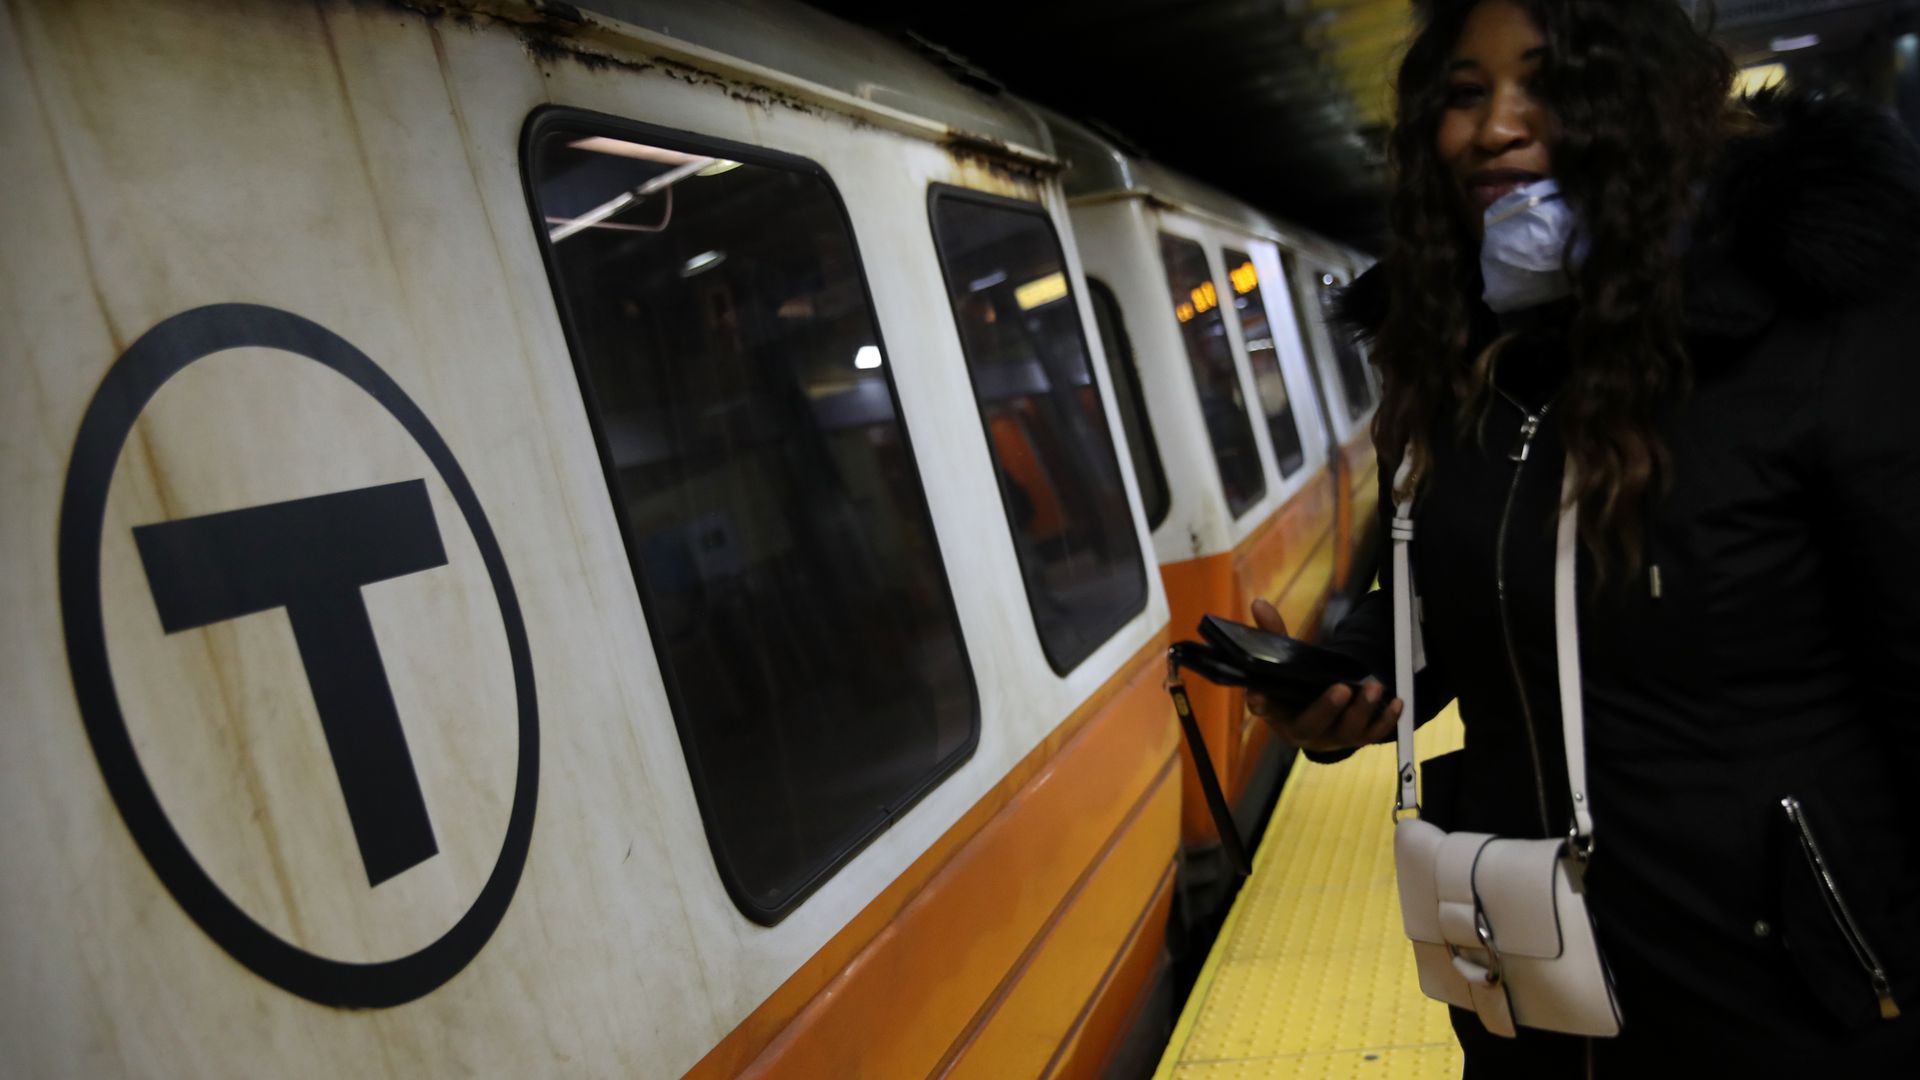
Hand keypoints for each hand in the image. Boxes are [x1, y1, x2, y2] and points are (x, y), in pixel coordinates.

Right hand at [1243, 598, 1401, 752]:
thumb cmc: (1295, 687)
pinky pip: (1371, 734)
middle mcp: (1301, 731)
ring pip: (1345, 732)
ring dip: (1361, 711)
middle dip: (1327, 708)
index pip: (1264, 709)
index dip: (1260, 703)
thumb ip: (1273, 634)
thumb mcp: (1284, 663)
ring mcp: (1330, 739)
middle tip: (1341, 688)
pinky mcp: (1354, 740)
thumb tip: (1258, 603)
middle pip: (1310, 726)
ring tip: (1373, 687)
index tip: (1258, 695)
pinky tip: (1397, 702)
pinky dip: (1385, 720)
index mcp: (1277, 712)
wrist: (1318, 719)